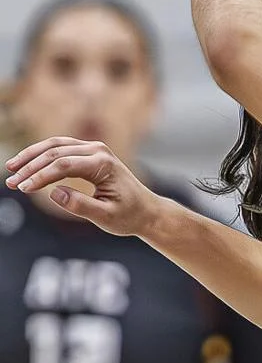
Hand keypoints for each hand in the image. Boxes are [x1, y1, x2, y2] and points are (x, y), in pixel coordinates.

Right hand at [5, 137, 161, 236]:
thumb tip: (54, 193)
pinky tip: (25, 164)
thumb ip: (81, 206)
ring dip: (31, 156)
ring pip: (55, 145)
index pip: (64, 165)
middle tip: (10, 182)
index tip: (23, 189)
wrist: (146, 210)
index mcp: (104, 165)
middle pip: (56, 152)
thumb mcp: (106, 217)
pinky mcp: (89, 152)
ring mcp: (94, 149)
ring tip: (10, 168)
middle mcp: (99, 151)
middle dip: (30, 167)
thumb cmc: (128, 216)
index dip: (40, 176)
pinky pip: (60, 148)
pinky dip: (41, 154)